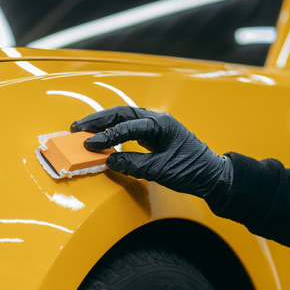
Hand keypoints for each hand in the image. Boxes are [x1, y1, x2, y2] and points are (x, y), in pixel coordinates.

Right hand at [70, 106, 232, 200]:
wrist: (213, 176)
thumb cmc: (193, 171)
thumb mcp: (161, 171)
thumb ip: (133, 164)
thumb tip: (109, 161)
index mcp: (161, 124)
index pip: (127, 126)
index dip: (106, 136)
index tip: (89, 145)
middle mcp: (158, 120)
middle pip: (121, 113)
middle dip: (97, 120)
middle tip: (76, 128)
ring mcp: (156, 126)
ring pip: (124, 118)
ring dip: (103, 123)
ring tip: (82, 130)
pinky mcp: (154, 135)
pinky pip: (129, 128)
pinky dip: (113, 131)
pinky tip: (101, 137)